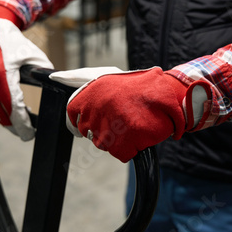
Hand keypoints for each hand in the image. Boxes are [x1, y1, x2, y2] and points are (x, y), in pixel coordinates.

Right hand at [0, 5, 53, 140]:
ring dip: (5, 119)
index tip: (28, 135)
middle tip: (26, 135)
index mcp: (3, 75)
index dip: (21, 124)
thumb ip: (45, 72)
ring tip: (18, 125)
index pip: (14, 108)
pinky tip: (8, 111)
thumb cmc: (12, 40)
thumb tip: (56, 85)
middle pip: (1, 114)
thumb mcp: (33, 55)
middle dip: (14, 126)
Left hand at [51, 67, 192, 161]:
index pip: (73, 115)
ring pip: (106, 145)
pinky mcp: (127, 139)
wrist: (174, 92)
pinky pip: (122, 153)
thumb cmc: (144, 86)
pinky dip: (132, 149)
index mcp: (93, 90)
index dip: (81, 123)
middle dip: (106, 131)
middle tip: (123, 120)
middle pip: (91, 133)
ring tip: (135, 125)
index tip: (88, 126)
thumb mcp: (113, 77)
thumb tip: (57, 78)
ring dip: (120, 140)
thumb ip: (86, 83)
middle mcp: (98, 107)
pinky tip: (142, 135)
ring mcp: (112, 125)